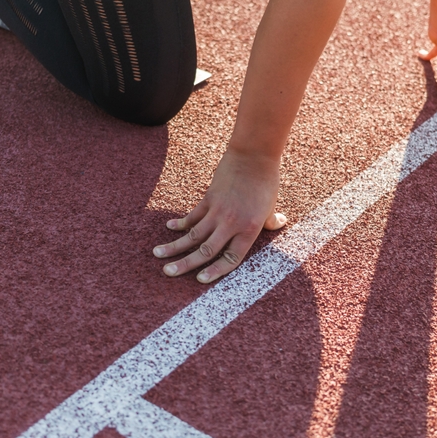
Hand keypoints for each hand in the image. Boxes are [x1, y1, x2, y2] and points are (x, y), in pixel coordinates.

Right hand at [153, 150, 286, 283]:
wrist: (253, 156)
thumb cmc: (266, 182)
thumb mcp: (271, 205)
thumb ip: (270, 221)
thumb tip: (278, 224)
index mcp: (248, 230)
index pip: (230, 259)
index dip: (215, 272)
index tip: (200, 280)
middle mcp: (231, 224)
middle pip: (205, 250)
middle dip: (185, 264)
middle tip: (168, 273)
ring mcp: (217, 212)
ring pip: (192, 234)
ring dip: (174, 246)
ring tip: (157, 253)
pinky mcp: (208, 199)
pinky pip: (192, 216)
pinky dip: (180, 223)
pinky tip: (170, 227)